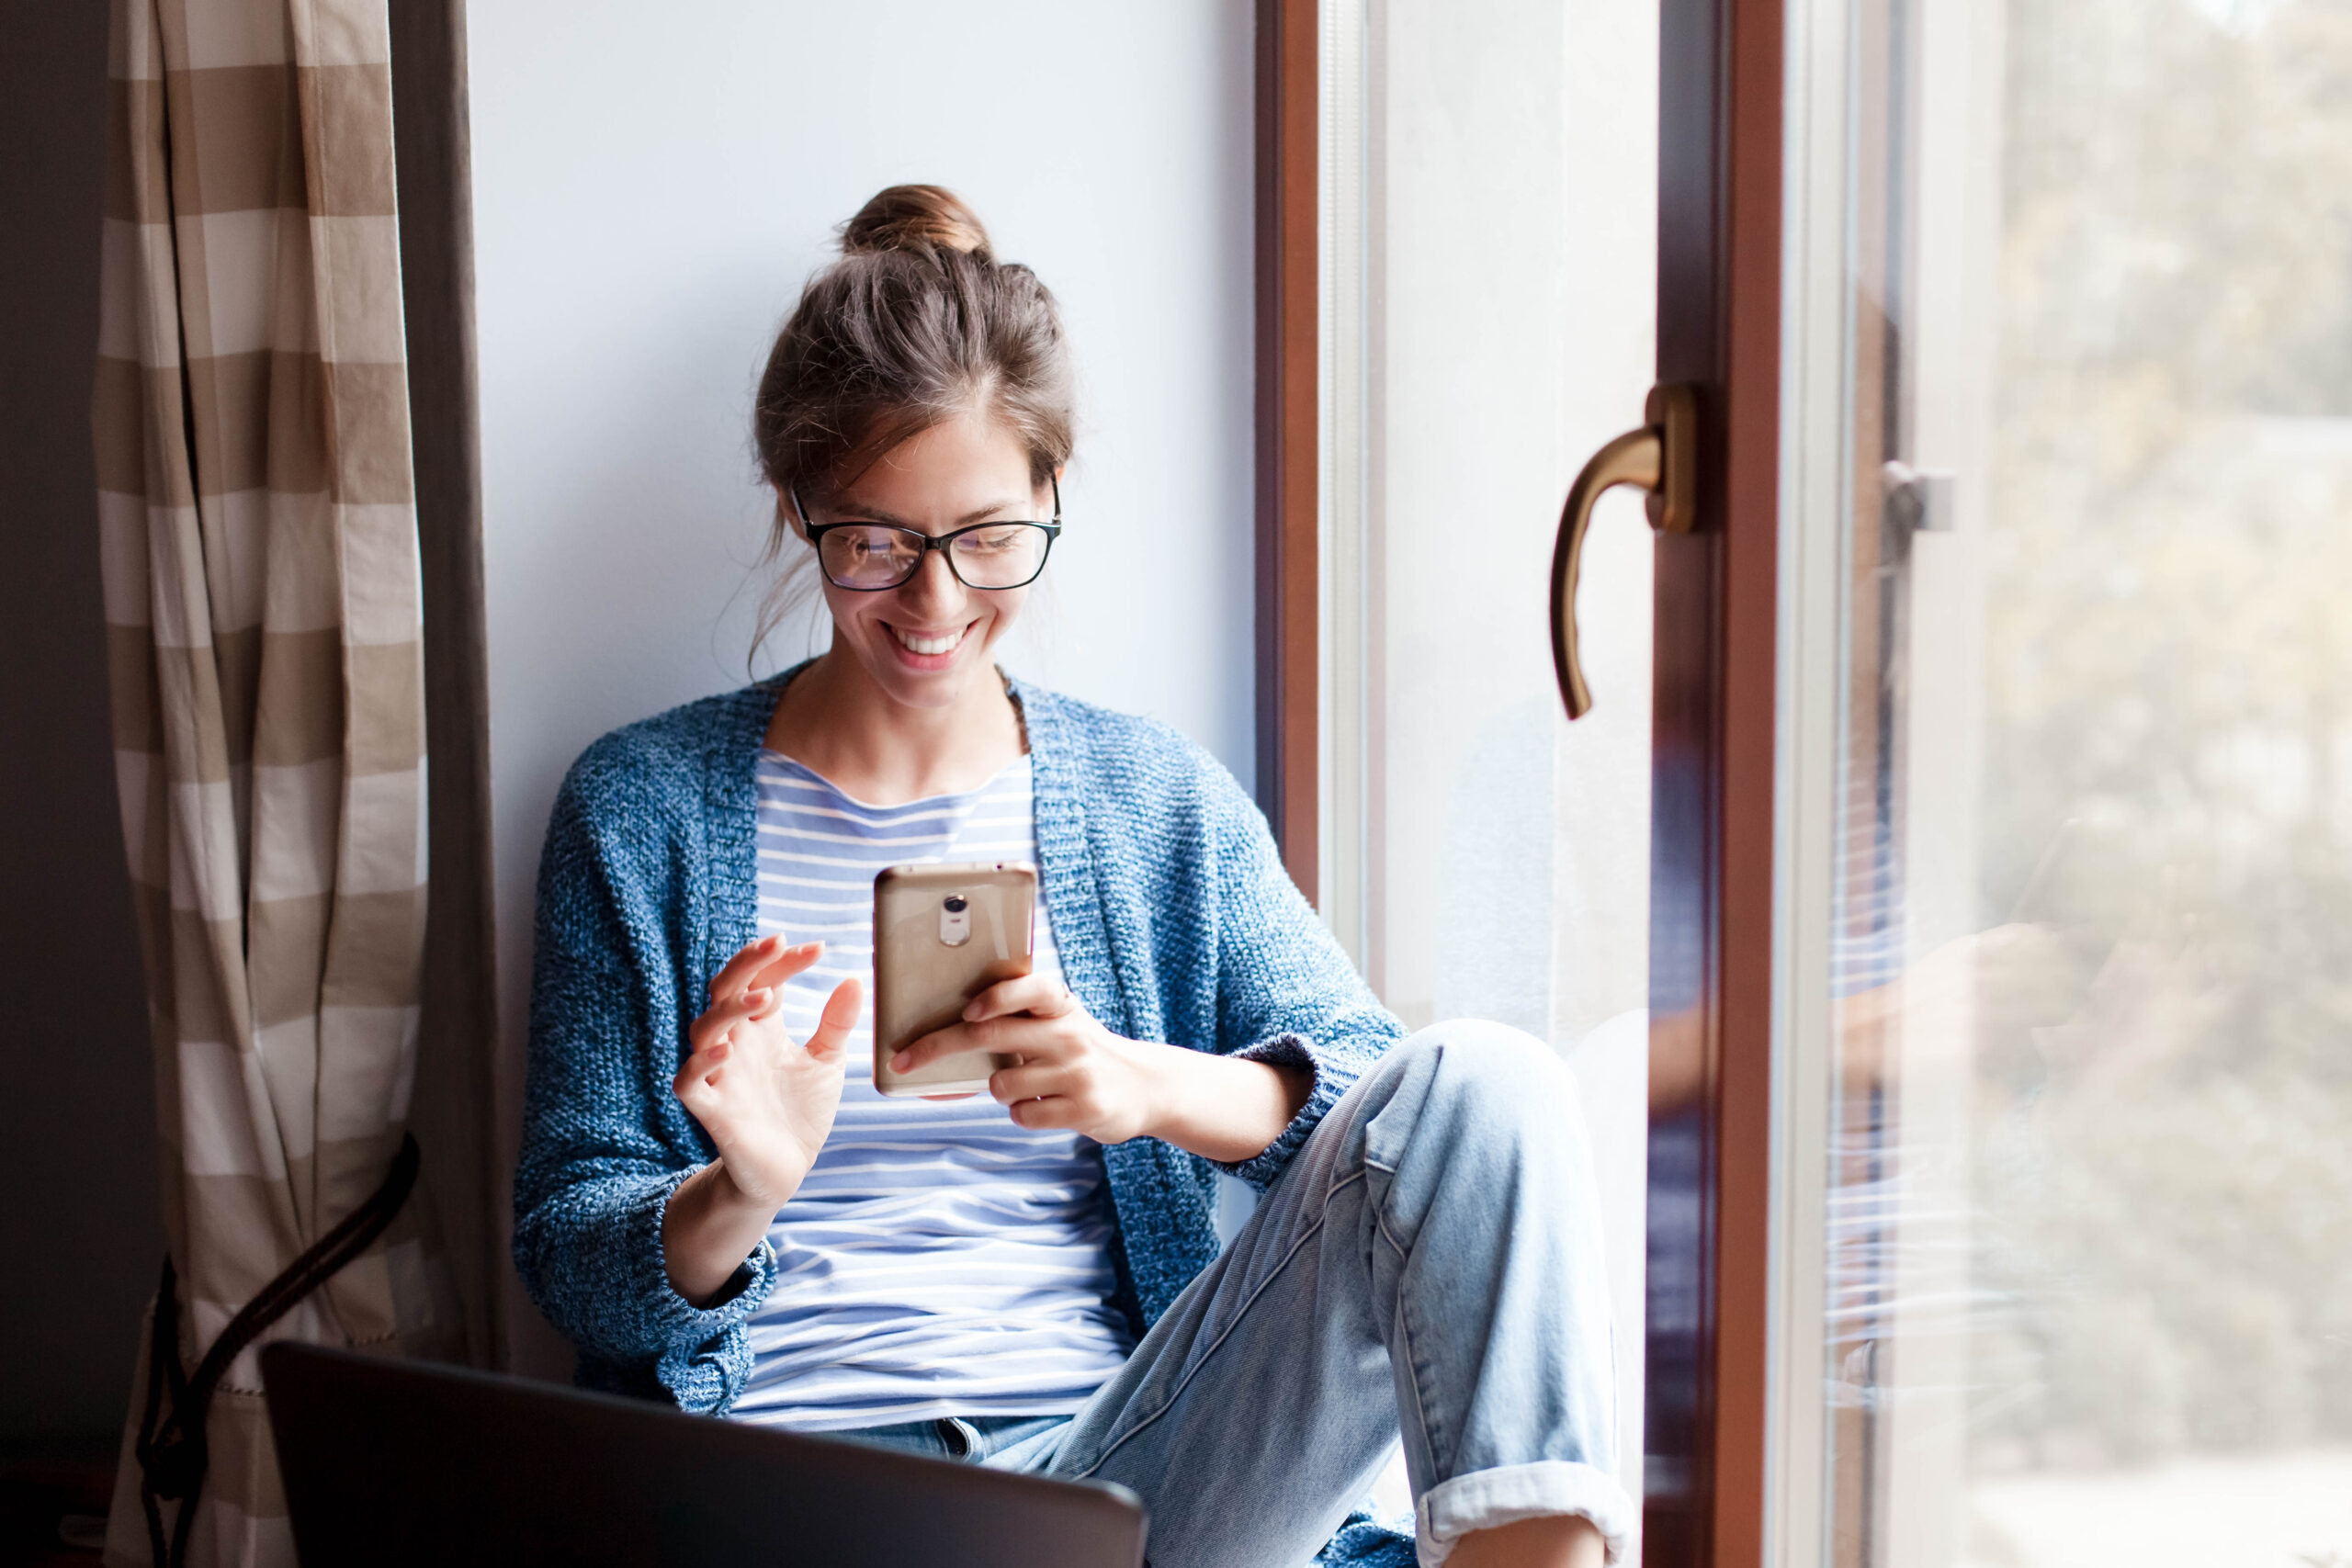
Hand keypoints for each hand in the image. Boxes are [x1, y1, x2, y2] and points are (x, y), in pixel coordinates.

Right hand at [674, 933, 863, 1209]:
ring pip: (703, 1029)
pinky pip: (689, 1081)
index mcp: (761, 1029)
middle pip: (725, 990)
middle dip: (747, 964)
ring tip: (766, 999)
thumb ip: (836, 1023)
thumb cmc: (800, 1111)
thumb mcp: (826, 1062)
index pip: (764, 980)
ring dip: (730, 1009)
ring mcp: (720, 1075)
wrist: (787, 1169)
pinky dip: (702, 1063)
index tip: (819, 949)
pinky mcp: (711, 1110)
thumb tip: (853, 979)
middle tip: (777, 944)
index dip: (784, 961)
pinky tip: (729, 1048)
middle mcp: (736, 1044)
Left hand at [890, 975, 1312, 1162]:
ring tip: (1029, 1083)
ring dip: (1000, 1089)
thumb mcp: (1061, 1019)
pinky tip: (1046, 1104)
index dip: (996, 998)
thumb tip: (950, 1016)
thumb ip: (1019, 1012)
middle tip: (904, 1059)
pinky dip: (1022, 1112)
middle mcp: (1069, 1033)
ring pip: (1000, 1084)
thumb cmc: (1082, 1049)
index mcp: (1060, 1004)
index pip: (1028, 988)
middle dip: (937, 1047)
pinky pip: (1022, 1114)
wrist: (1145, 1086)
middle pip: (991, 1036)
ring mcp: (1077, 1072)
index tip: (968, 1012)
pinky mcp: (1083, 1108)